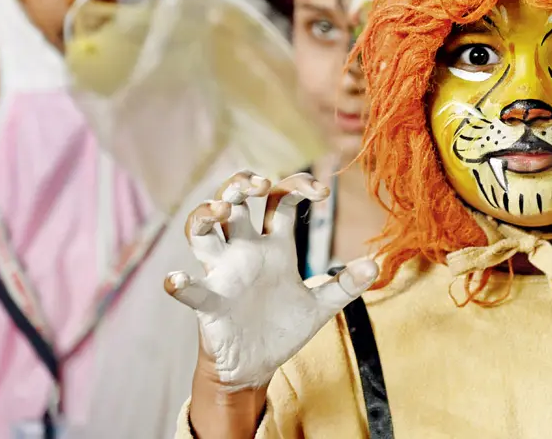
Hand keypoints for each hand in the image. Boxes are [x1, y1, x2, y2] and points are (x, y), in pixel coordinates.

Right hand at [165, 171, 378, 388]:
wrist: (256, 367)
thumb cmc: (282, 329)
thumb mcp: (320, 306)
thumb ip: (345, 286)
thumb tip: (375, 265)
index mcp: (274, 246)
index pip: (279, 201)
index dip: (296, 186)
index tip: (320, 192)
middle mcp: (245, 251)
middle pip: (233, 203)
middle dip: (239, 185)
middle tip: (258, 183)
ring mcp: (223, 274)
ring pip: (202, 232)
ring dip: (206, 216)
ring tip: (221, 211)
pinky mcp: (209, 303)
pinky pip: (189, 289)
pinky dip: (179, 283)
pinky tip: (177, 279)